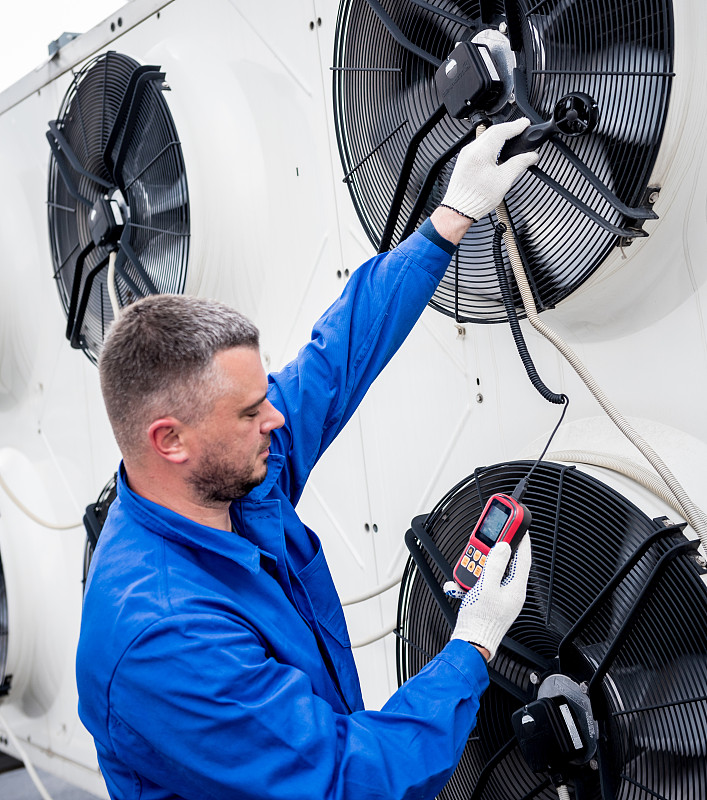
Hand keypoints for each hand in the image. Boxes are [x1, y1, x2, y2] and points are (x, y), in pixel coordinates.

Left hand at [440, 118, 538, 222]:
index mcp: (480, 152)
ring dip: (500, 135)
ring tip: (512, 137)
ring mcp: (465, 154)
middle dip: (508, 128)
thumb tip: (531, 156)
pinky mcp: (464, 160)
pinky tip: (498, 148)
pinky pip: (479, 145)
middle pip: (492, 131)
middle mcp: (470, 150)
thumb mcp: (504, 180)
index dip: (516, 126)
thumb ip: (519, 164)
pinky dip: (491, 143)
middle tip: (521, 128)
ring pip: (485, 137)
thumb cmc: (476, 199)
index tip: (525, 124)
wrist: (459, 209)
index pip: (501, 131)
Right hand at [444, 535, 531, 659]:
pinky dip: (475, 577)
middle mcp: (512, 592)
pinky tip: (465, 580)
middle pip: (507, 562)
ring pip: (493, 571)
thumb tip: (503, 547)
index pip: (523, 557)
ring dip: (480, 565)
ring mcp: (502, 596)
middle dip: (495, 551)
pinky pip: (485, 581)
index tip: (517, 525)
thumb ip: (495, 565)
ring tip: (470, 564)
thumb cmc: (480, 622)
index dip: (521, 539)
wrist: (470, 644)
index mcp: (516, 588)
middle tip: (488, 539)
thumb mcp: (486, 588)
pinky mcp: (491, 600)